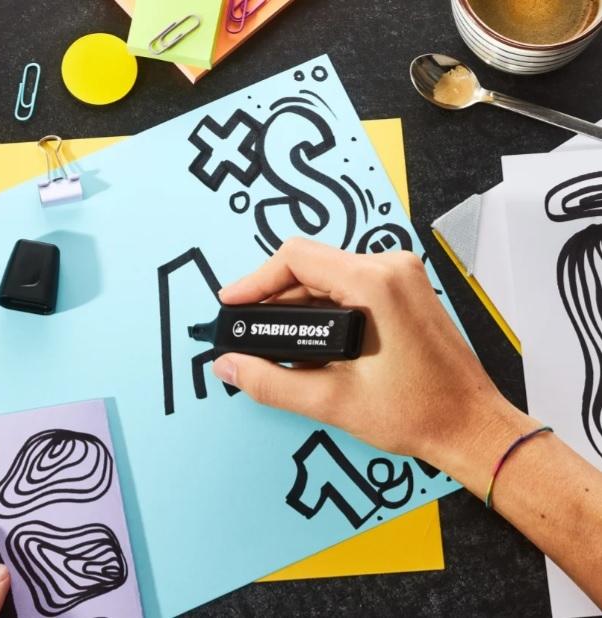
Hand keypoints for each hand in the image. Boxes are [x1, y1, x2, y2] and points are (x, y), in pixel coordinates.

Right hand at [212, 237, 536, 489]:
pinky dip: (322, 310)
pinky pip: (349, 286)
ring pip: (327, 276)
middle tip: (249, 335)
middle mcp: (390, 268)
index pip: (296, 258)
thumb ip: (270, 382)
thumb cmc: (418, 413)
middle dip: (273, 300)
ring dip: (297, 307)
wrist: (471, 425)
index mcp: (375, 283)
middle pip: (310, 266)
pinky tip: (310, 344)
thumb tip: (228, 365)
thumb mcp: (331, 401)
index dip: (255, 280)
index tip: (232, 305)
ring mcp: (401, 276)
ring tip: (276, 346)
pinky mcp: (405, 290)